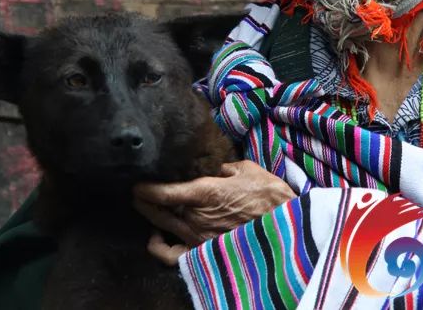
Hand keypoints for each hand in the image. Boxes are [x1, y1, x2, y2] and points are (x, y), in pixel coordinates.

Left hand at [133, 160, 295, 264]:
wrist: (287, 229)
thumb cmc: (269, 197)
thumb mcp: (248, 170)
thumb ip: (225, 167)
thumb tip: (215, 166)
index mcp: (203, 193)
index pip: (161, 191)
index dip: (144, 186)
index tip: (136, 180)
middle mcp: (195, 217)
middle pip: (154, 209)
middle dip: (141, 199)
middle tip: (137, 190)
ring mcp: (197, 238)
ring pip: (160, 227)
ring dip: (148, 216)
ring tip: (144, 207)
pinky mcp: (202, 253)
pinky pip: (170, 255)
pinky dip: (158, 246)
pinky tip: (156, 237)